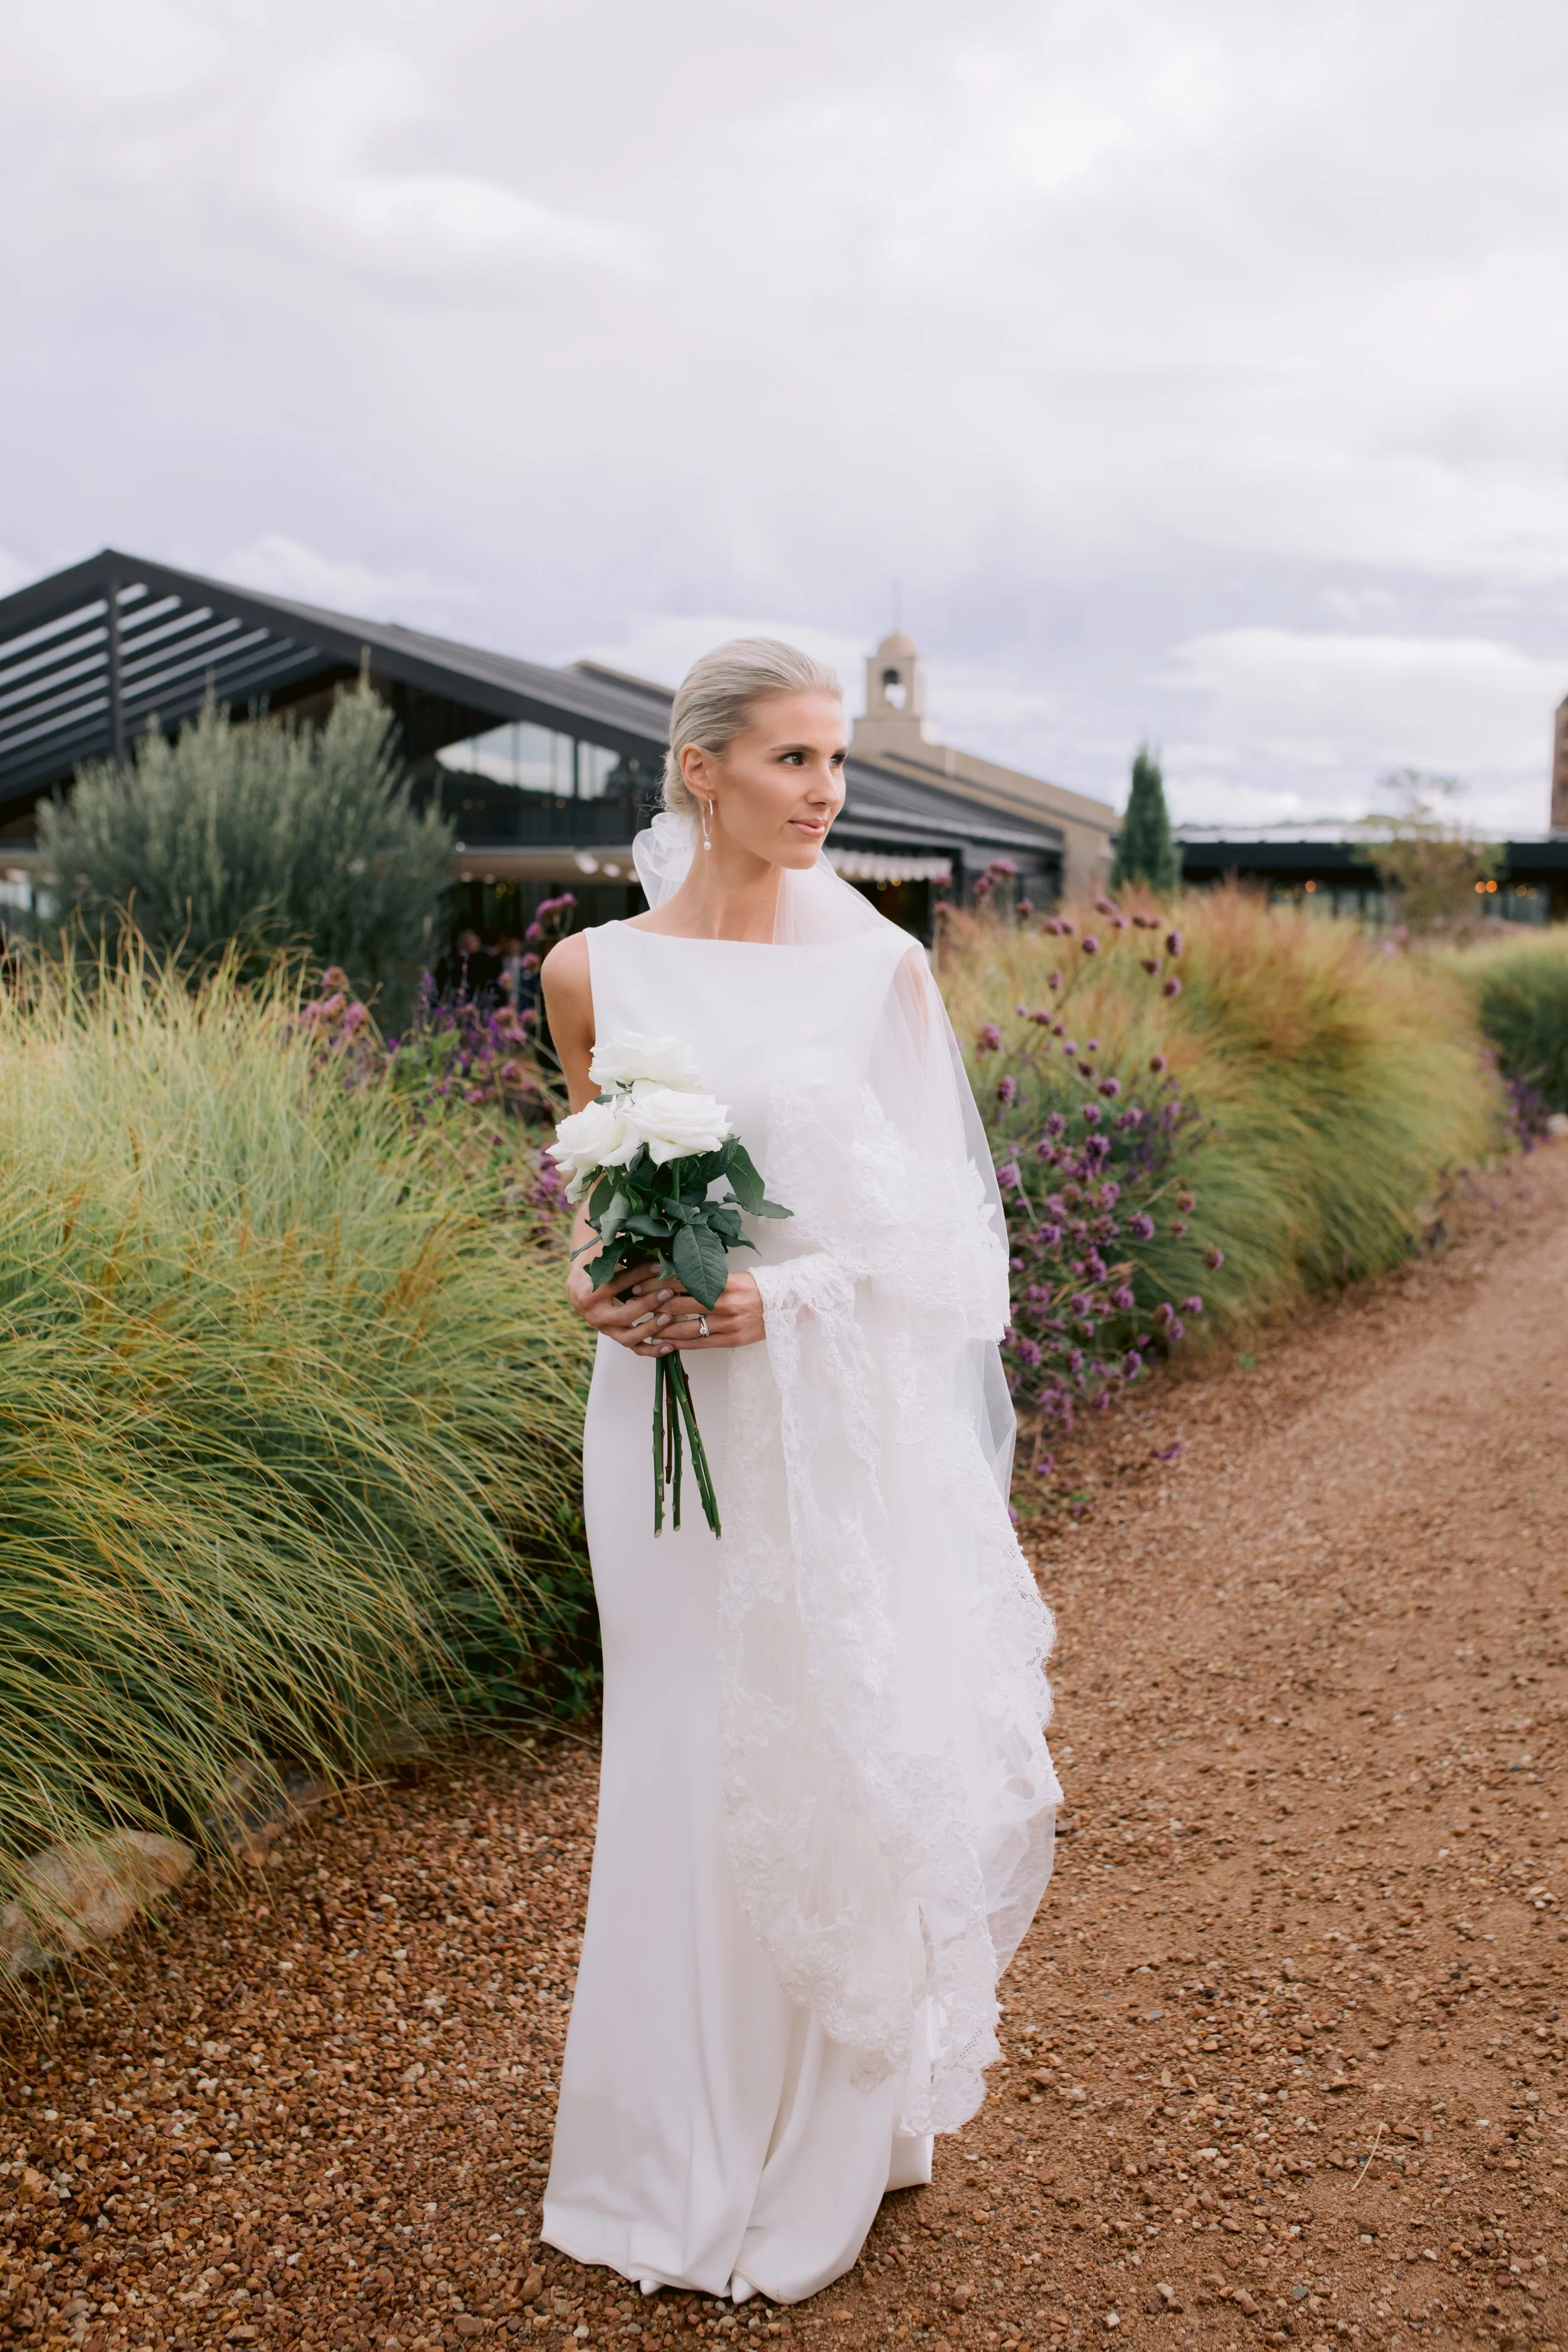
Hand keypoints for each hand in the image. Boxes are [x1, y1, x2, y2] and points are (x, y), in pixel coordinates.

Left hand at [632, 1267, 764, 1354]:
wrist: (787, 1304)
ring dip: (661, 1326)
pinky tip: (664, 1342)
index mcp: (722, 1283)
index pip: (681, 1282)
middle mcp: (723, 1304)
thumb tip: (674, 1276)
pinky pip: (699, 1343)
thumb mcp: (732, 1276)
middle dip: (652, 1304)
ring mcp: (727, 1324)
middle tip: (633, 1303)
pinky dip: (680, 1343)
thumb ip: (707, 1279)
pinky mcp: (731, 1340)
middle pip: (678, 1304)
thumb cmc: (757, 1287)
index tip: (639, 1284)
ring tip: (643, 1324)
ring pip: (685, 1327)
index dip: (656, 1284)